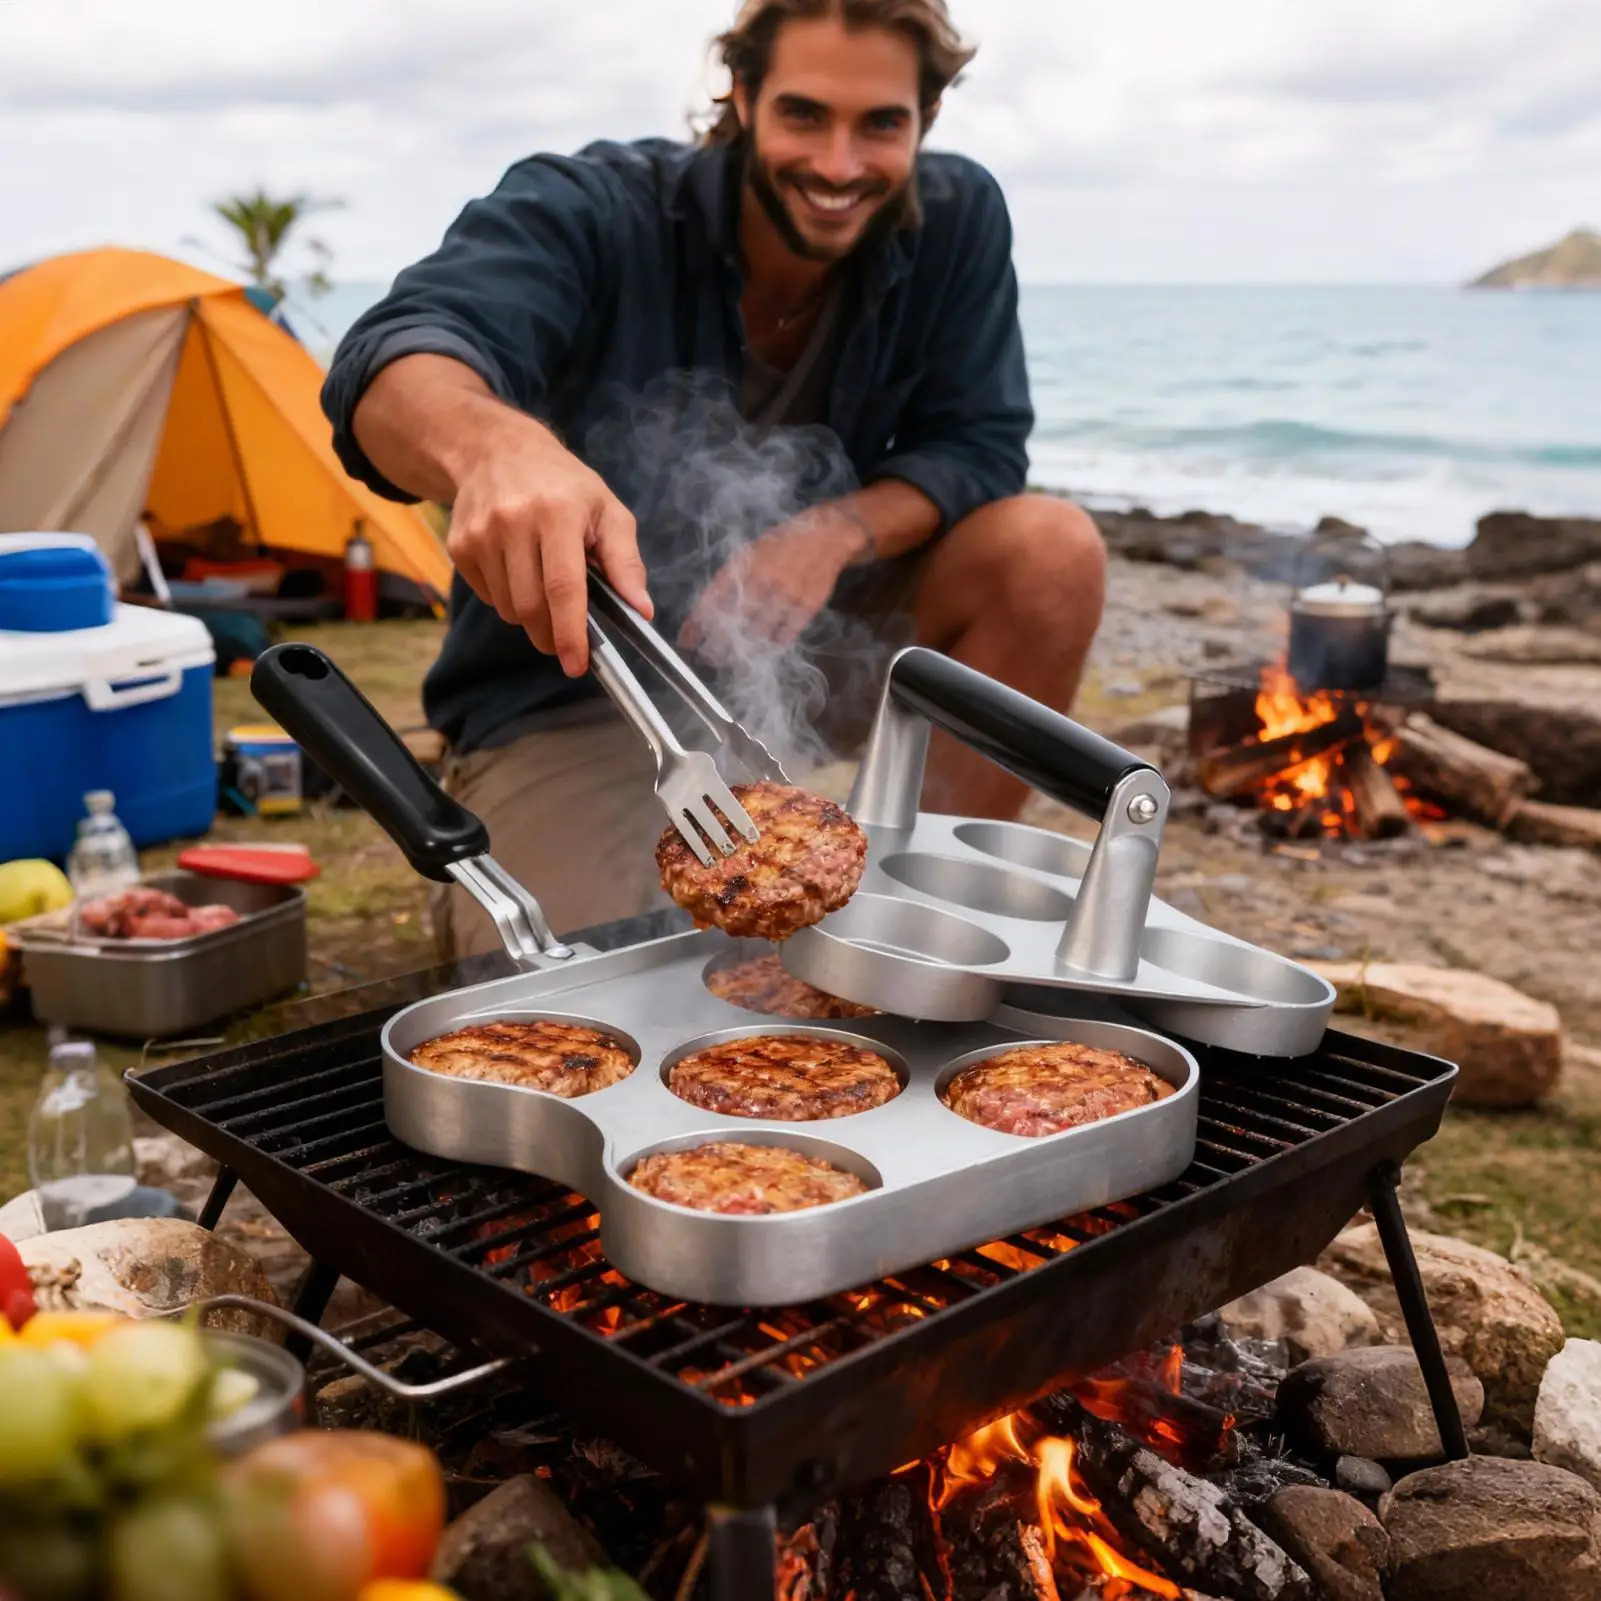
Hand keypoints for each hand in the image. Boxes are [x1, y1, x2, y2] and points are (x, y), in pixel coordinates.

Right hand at [445, 416, 650, 675]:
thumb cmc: (564, 485)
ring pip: (508, 608)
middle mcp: (512, 521)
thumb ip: (626, 562)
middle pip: (531, 607)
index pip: (563, 587)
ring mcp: (480, 534)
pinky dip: (509, 599)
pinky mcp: (459, 546)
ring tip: (546, 591)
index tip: (576, 663)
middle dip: (551, 636)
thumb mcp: (608, 511)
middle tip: (566, 641)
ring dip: (531, 618)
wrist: (497, 451)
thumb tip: (642, 609)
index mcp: (557, 513)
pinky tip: (520, 572)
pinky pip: (489, 597)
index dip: (570, 633)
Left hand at [678, 506, 870, 662]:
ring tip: (730, 660)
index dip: (698, 622)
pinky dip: (775, 643)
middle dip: (717, 643)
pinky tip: (765, 649)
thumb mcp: (752, 551)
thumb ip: (732, 577)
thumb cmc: (783, 544)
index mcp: (744, 564)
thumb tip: (708, 608)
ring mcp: (786, 593)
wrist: (827, 536)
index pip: (713, 598)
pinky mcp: (808, 604)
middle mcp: (763, 578)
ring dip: (742, 649)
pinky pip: (786, 632)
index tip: (687, 640)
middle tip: (708, 657)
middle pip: (733, 620)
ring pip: (759, 631)